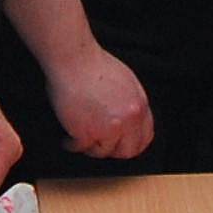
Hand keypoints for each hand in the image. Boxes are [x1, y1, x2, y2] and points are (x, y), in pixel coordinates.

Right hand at [48, 44, 154, 163]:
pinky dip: (71, 144)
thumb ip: (132, 105)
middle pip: (127, 152)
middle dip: (114, 150)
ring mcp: (107, 129)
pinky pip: (80, 148)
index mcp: (139, 107)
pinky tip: (68, 138)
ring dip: (90, 147)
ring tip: (81, 138)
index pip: (144, 138)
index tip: (121, 144)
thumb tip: (132, 123)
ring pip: (102, 152)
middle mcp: (127, 121)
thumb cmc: (95, 65)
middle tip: (101, 144)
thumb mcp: (127, 83)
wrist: (74, 60)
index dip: (132, 143)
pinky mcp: (86, 132)